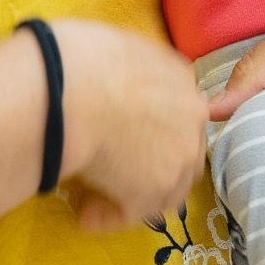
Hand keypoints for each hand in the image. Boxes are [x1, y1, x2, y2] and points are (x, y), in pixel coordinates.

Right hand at [53, 20, 208, 230]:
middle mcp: (192, 114)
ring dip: (134, 195)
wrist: (72, 88)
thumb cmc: (79, 58)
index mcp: (180, 75)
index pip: (177, 110)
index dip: (153, 128)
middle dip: (153, 164)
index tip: (127, 138)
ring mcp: (180, 154)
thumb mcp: (113, 48)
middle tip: (118, 172)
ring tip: (94, 199)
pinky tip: (86, 216)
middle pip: (181, 149)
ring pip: (166, 186)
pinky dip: (111, 216)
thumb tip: (109, 83)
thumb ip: (127, 68)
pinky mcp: (158, 189)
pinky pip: (135, 212)